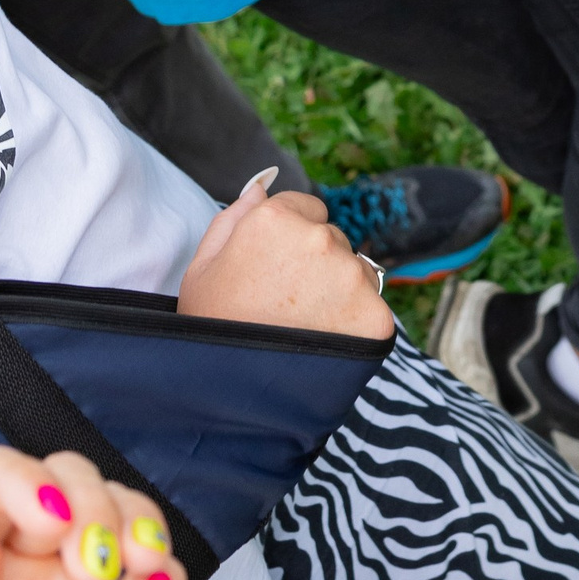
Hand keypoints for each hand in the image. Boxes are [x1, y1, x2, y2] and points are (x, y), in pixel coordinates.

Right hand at [181, 169, 395, 339]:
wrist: (230, 394)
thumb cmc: (211, 329)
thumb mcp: (203, 266)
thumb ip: (235, 216)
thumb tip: (263, 185)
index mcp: (277, 218)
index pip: (307, 207)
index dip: (290, 239)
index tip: (276, 270)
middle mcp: (320, 238)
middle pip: (332, 239)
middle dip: (317, 263)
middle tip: (287, 303)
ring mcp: (351, 276)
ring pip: (354, 271)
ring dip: (339, 291)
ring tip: (305, 327)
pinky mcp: (375, 314)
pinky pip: (371, 308)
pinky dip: (355, 323)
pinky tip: (326, 342)